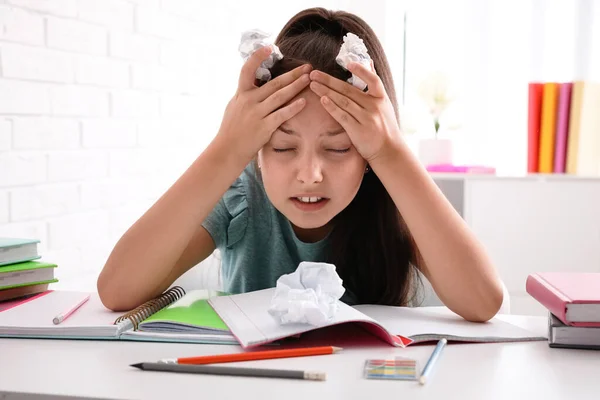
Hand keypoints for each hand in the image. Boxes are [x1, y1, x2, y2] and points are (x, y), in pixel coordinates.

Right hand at [216, 46, 311, 160]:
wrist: (227, 150)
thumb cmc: (231, 129)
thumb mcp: (234, 106)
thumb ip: (245, 95)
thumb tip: (255, 84)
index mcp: (241, 94)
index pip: (247, 70)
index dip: (257, 57)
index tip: (269, 47)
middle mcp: (249, 101)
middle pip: (274, 83)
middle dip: (293, 74)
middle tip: (308, 67)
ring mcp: (257, 114)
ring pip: (280, 96)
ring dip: (296, 86)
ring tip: (309, 79)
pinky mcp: (264, 127)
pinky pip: (282, 114)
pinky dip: (293, 107)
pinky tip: (304, 102)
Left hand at [308, 62, 400, 162]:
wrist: (389, 151)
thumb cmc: (385, 127)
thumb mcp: (384, 104)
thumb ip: (374, 84)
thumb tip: (369, 61)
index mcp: (381, 98)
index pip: (373, 80)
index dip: (362, 71)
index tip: (348, 63)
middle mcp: (374, 106)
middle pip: (349, 90)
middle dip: (329, 80)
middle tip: (314, 73)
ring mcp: (366, 118)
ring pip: (343, 101)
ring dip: (326, 91)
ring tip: (312, 84)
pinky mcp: (358, 130)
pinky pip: (343, 116)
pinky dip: (332, 107)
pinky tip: (322, 100)